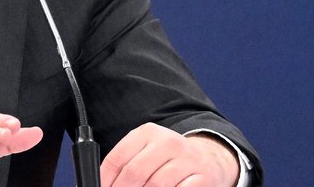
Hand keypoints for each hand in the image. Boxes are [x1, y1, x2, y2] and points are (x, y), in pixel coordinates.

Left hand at [100, 123, 238, 186]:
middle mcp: (168, 142)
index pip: (118, 157)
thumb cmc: (168, 158)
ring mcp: (187, 159)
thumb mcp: (146, 151)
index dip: (106, 179)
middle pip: (135, 172)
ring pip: (156, 184)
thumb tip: (104, 183)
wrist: (209, 159)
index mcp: (148, 133)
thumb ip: (125, 164)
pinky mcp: (202, 178)